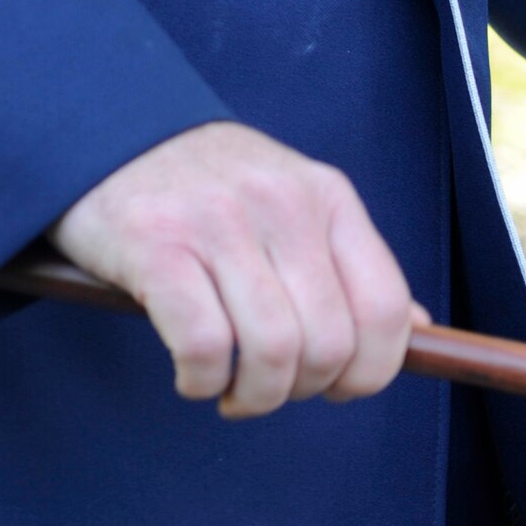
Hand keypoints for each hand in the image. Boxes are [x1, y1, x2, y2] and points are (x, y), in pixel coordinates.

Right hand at [50, 121, 418, 417]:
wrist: (105, 129)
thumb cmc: (208, 187)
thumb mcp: (295, 204)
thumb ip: (350, 264)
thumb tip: (419, 329)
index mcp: (330, 198)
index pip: (387, 308)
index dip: (372, 371)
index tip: (338, 388)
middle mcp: (283, 205)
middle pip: (330, 342)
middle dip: (306, 390)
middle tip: (272, 389)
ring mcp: (218, 222)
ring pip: (274, 351)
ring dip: (257, 396)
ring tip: (233, 392)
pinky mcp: (155, 246)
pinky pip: (204, 346)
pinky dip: (203, 381)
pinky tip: (193, 377)